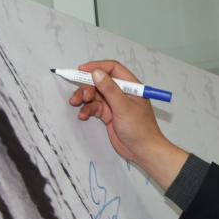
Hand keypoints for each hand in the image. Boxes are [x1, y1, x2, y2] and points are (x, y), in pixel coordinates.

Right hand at [69, 59, 187, 188]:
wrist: (143, 151)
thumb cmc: (139, 129)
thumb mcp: (123, 107)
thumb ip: (110, 89)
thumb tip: (96, 72)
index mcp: (131, 86)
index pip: (112, 69)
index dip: (97, 67)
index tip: (82, 69)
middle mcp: (122, 92)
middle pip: (100, 82)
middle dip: (87, 86)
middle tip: (79, 96)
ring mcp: (114, 104)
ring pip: (95, 95)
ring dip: (84, 98)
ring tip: (75, 103)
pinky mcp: (108, 115)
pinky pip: (94, 107)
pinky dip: (87, 110)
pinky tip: (83, 116)